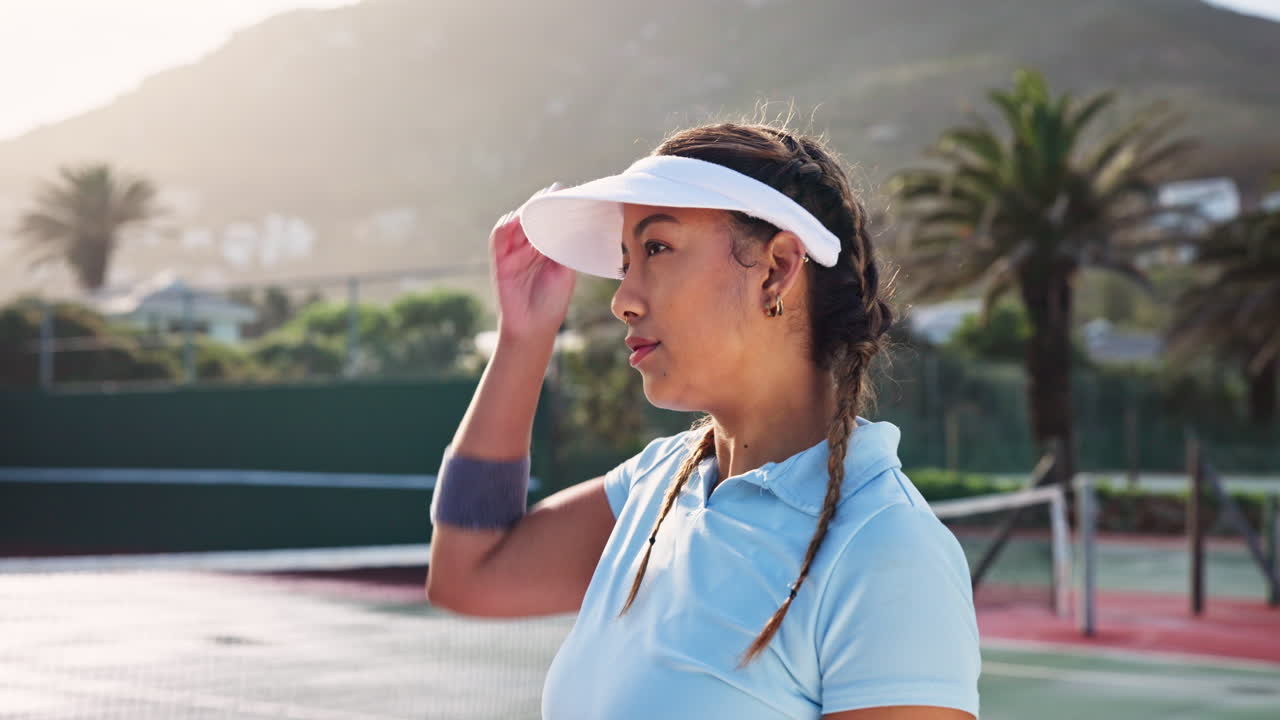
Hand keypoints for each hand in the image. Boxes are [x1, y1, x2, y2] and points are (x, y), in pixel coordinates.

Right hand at [490, 182, 575, 341]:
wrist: (534, 328)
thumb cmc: (553, 302)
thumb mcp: (564, 270)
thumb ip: (564, 246)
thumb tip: (572, 220)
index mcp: (547, 247)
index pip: (548, 220)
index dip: (554, 206)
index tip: (564, 192)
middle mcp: (529, 247)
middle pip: (531, 216)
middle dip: (540, 204)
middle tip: (553, 192)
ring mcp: (513, 252)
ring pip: (515, 222)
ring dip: (525, 212)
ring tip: (537, 207)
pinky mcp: (500, 260)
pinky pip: (499, 237)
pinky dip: (506, 226)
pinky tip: (517, 220)